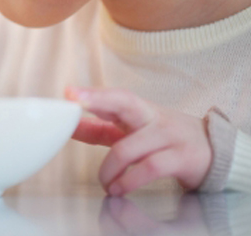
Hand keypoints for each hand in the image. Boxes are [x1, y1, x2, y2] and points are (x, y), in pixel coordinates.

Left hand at [65, 87, 211, 195]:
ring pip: (131, 146)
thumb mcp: (131, 131)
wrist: (214, 151)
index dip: (91, 95)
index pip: (114, 96)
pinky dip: (130, 180)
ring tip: (104, 182)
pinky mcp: (182, 157)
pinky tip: (119, 188)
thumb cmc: (163, 139)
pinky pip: (150, 167)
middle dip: (97, 100)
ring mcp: (168, 135)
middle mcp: (152, 116)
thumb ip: (99, 129)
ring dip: (110, 168)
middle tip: (74, 105)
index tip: (68, 94)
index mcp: (138, 109)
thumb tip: (69, 125)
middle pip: (124, 102)